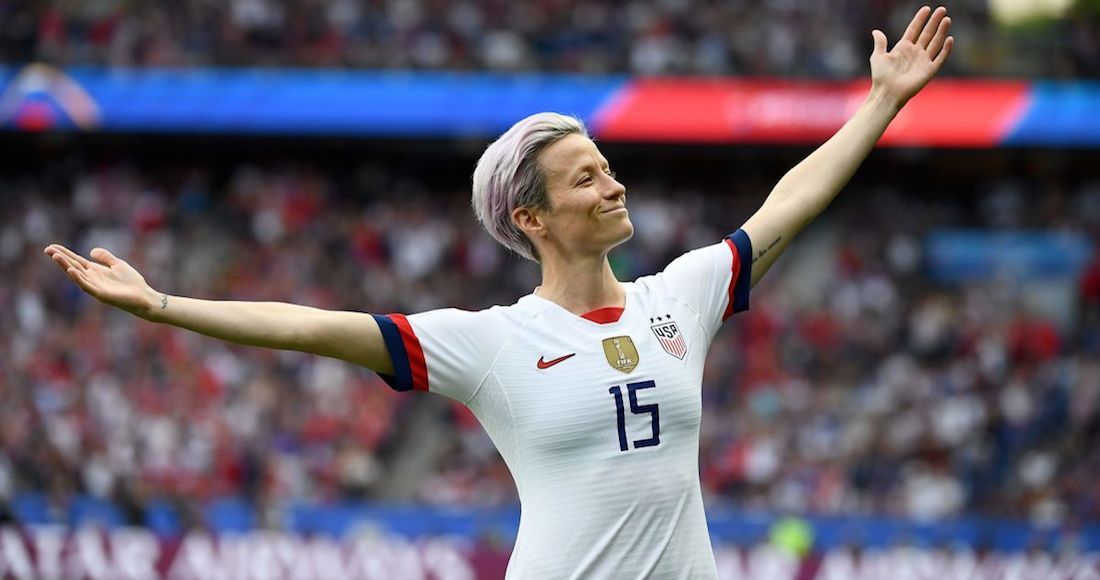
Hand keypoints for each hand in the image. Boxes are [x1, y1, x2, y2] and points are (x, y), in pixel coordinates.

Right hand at [44, 244, 161, 318]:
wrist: (144, 296)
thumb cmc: (132, 283)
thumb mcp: (118, 264)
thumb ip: (105, 257)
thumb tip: (91, 251)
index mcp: (95, 271)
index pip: (76, 261)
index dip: (65, 254)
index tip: (52, 246)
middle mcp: (92, 279)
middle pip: (73, 267)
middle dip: (61, 259)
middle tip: (47, 249)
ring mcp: (95, 287)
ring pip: (77, 275)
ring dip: (66, 266)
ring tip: (56, 256)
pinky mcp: (101, 294)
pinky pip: (87, 286)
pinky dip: (79, 278)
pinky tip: (72, 270)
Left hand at [870, 5, 953, 109]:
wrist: (887, 93)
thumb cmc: (881, 77)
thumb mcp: (878, 57)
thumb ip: (880, 43)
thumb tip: (876, 31)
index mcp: (903, 47)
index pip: (914, 29)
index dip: (920, 19)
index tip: (926, 8)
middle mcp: (915, 52)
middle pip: (927, 33)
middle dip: (934, 21)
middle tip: (942, 9)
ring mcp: (923, 61)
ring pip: (935, 42)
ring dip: (941, 31)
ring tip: (947, 19)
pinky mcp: (929, 71)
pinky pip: (940, 58)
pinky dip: (945, 49)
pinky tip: (949, 39)